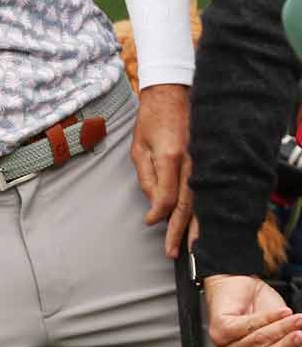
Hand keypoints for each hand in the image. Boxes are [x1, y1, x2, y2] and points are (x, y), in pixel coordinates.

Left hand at [132, 84, 193, 257]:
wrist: (173, 94)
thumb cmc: (151, 120)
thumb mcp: (138, 148)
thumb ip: (146, 178)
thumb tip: (153, 207)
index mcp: (170, 157)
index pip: (167, 196)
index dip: (159, 214)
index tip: (151, 224)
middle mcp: (191, 162)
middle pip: (188, 205)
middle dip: (179, 231)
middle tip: (173, 253)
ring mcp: (203, 161)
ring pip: (202, 201)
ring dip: (196, 226)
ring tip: (192, 248)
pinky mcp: (208, 161)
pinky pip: (208, 190)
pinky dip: (206, 210)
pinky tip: (204, 225)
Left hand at [205, 273, 301, 346]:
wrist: (240, 284)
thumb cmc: (261, 309)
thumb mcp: (282, 331)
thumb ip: (288, 344)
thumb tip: (301, 346)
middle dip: (289, 345)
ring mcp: (226, 345)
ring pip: (259, 340)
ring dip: (282, 328)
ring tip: (297, 320)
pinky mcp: (220, 329)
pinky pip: (248, 326)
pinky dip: (268, 318)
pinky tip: (281, 312)